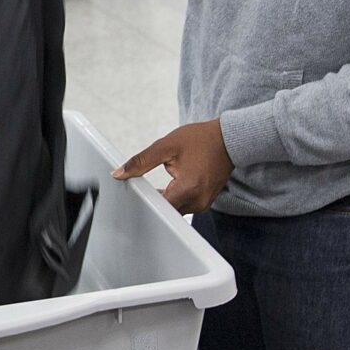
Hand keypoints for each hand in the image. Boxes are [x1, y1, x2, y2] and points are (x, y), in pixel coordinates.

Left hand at [117, 119, 233, 212]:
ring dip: (167, 197)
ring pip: (175, 209)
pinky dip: (177, 196)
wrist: (229, 139)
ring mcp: (204, 203)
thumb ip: (141, 162)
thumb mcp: (166, 146)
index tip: (137, 192)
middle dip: (155, 198)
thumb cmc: (202, 140)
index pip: (158, 207)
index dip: (144, 200)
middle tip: (148, 184)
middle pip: (166, 210)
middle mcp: (198, 201)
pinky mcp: (206, 201)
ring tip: (168, 178)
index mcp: (188, 189)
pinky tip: (174, 182)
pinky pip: (185, 205)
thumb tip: (120, 173)